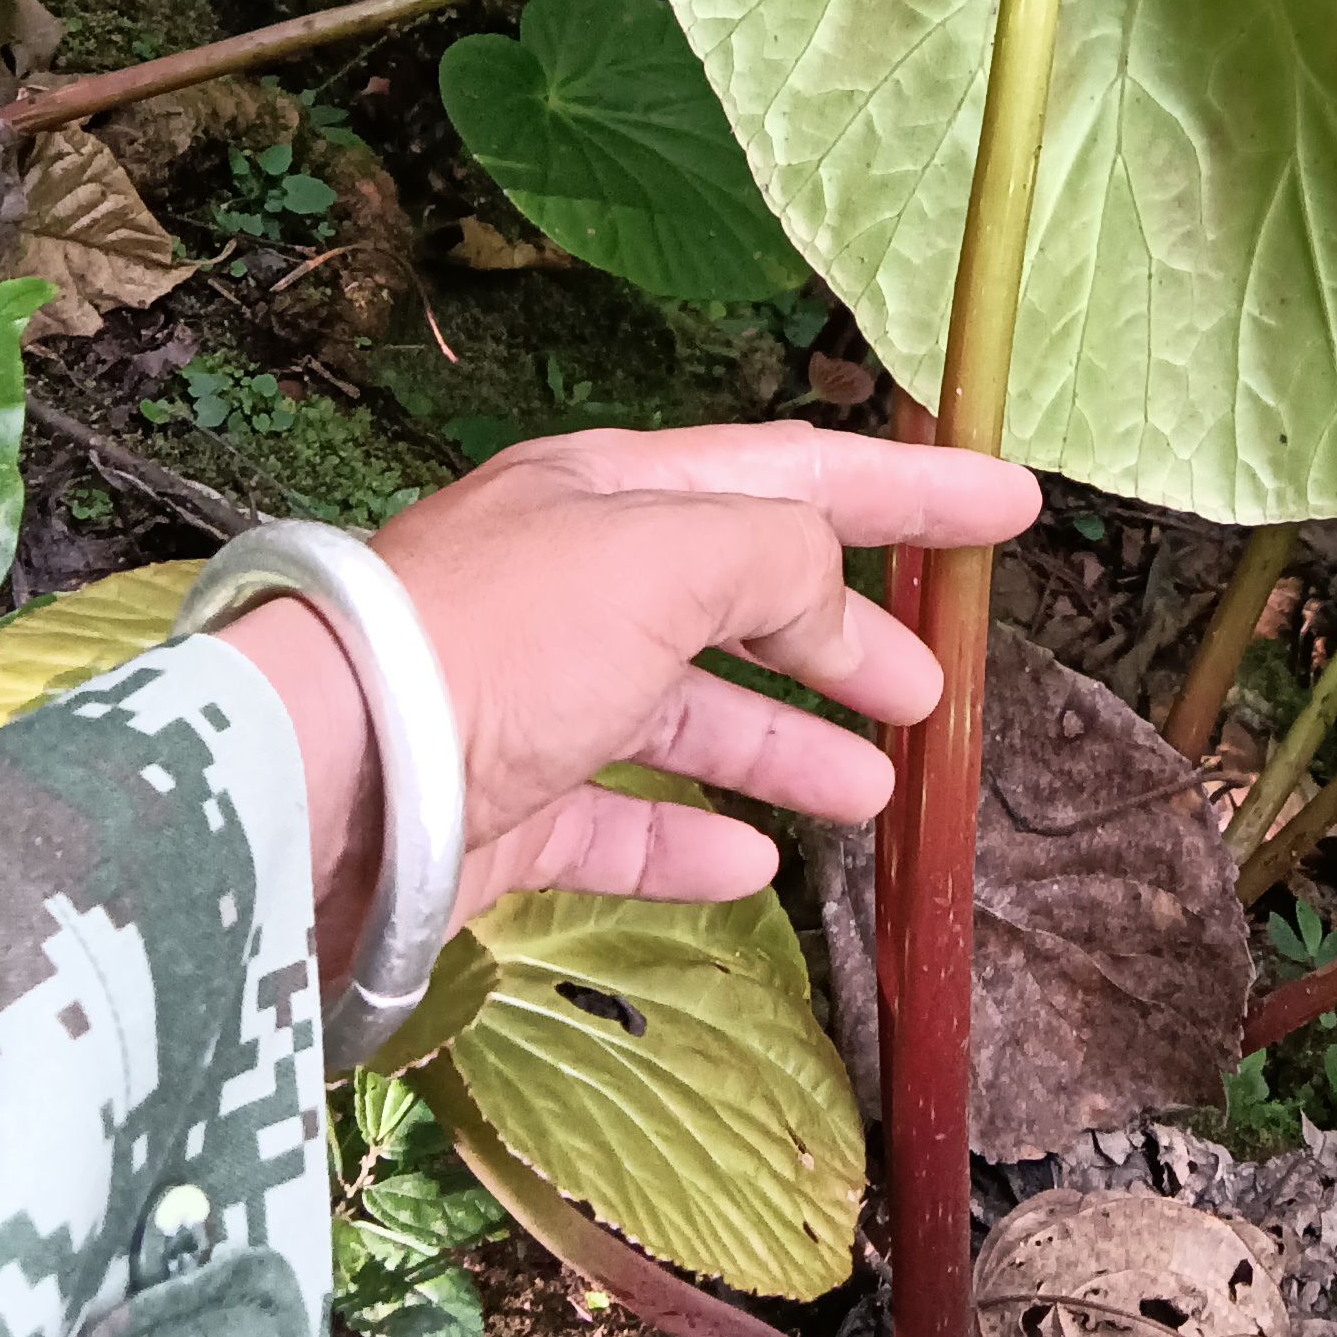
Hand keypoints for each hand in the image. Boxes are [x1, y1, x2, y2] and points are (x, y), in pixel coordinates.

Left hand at [214, 421, 1034, 944]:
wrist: (323, 781)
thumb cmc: (498, 641)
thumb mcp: (663, 555)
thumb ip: (776, 554)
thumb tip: (826, 588)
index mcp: (614, 495)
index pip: (793, 475)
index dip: (909, 489)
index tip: (1012, 506)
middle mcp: (575, 585)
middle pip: (742, 596)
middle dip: (846, 634)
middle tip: (935, 684)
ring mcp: (535, 703)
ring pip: (691, 713)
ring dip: (788, 745)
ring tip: (876, 791)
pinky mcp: (500, 815)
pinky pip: (621, 820)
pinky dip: (692, 837)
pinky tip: (753, 862)